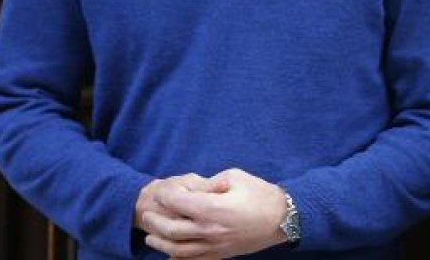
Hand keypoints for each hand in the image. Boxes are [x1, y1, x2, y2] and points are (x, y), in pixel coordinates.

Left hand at [137, 168, 287, 258]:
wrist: (282, 219)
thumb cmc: (260, 194)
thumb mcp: (235, 177)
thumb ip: (210, 182)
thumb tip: (194, 188)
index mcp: (214, 208)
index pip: (179, 203)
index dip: (166, 196)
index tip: (162, 191)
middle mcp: (210, 230)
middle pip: (172, 230)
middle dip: (155, 221)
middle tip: (147, 213)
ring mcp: (214, 246)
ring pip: (177, 250)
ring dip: (160, 243)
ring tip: (150, 236)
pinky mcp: (220, 255)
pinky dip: (176, 258)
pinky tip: (169, 253)